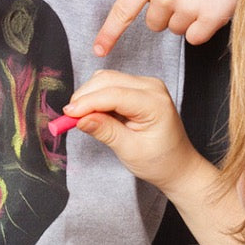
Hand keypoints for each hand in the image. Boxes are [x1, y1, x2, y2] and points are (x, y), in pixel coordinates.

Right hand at [64, 71, 207, 196]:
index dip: (87, 103)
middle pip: (108, 80)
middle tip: (67, 119)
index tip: (67, 116)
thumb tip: (79, 119)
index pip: (113, 94)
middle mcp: (152, 87)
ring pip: (107, 79)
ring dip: (89, 95)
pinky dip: (97, 96)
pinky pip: (112, 84)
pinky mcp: (139, 88)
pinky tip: (94, 114)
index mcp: (155, 103)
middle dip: (84, 97)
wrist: (178, 165)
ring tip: (80, 118)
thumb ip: (105, 131)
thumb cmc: (159, 161)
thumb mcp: (130, 151)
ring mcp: (146, 85)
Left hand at [94, 0, 243, 55]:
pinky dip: (201, 27)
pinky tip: (210, 4)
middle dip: (165, 10)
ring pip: (176, 30)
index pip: (122, 10)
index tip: (99, 50)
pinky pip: (195, 37)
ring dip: (185, 17)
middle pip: (154, 23)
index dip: (109, 33)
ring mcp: (189, 7)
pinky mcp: (212, 17)